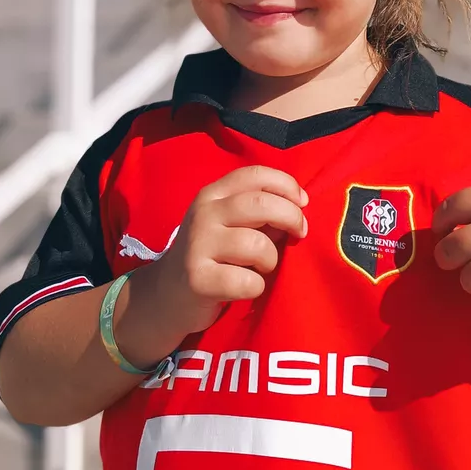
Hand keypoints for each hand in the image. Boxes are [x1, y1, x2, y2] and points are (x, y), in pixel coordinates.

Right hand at [128, 166, 308, 350]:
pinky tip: (246, 287)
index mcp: (213, 194)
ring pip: (257, 244)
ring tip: (262, 267)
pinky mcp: (198, 279)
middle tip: (299, 234)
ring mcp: (198, 245)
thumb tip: (299, 207)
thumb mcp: (228, 224)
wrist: (168, 294)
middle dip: (291, 218)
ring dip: (271, 259)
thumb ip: (259, 212)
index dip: (287, 185)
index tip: (302, 203)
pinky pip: (247, 281)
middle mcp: (204, 214)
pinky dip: (256, 287)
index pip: (256, 175)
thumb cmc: (211, 255)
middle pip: (261, 204)